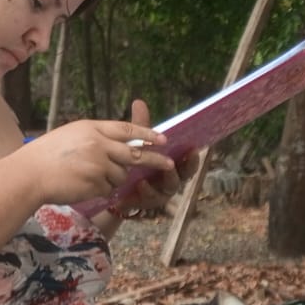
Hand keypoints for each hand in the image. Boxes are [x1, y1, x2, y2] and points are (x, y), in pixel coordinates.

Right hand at [14, 114, 171, 206]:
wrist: (29, 175)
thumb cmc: (46, 156)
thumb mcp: (72, 135)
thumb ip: (96, 137)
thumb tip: (121, 144)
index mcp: (92, 128)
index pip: (126, 128)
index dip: (146, 132)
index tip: (162, 138)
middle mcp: (98, 144)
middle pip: (134, 152)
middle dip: (154, 159)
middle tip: (169, 163)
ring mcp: (98, 164)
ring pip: (121, 174)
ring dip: (111, 179)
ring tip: (85, 176)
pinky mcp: (96, 182)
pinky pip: (108, 189)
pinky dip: (100, 190)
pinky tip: (81, 185)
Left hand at [112, 99, 189, 216]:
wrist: (111, 185)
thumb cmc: (132, 162)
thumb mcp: (137, 143)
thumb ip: (140, 126)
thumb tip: (138, 102)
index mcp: (173, 166)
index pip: (188, 162)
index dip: (193, 157)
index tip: (193, 148)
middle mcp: (170, 180)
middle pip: (184, 176)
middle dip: (184, 169)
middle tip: (180, 159)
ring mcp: (160, 193)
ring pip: (169, 188)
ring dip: (165, 180)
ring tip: (162, 169)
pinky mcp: (146, 203)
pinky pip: (150, 199)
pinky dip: (146, 191)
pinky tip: (140, 183)